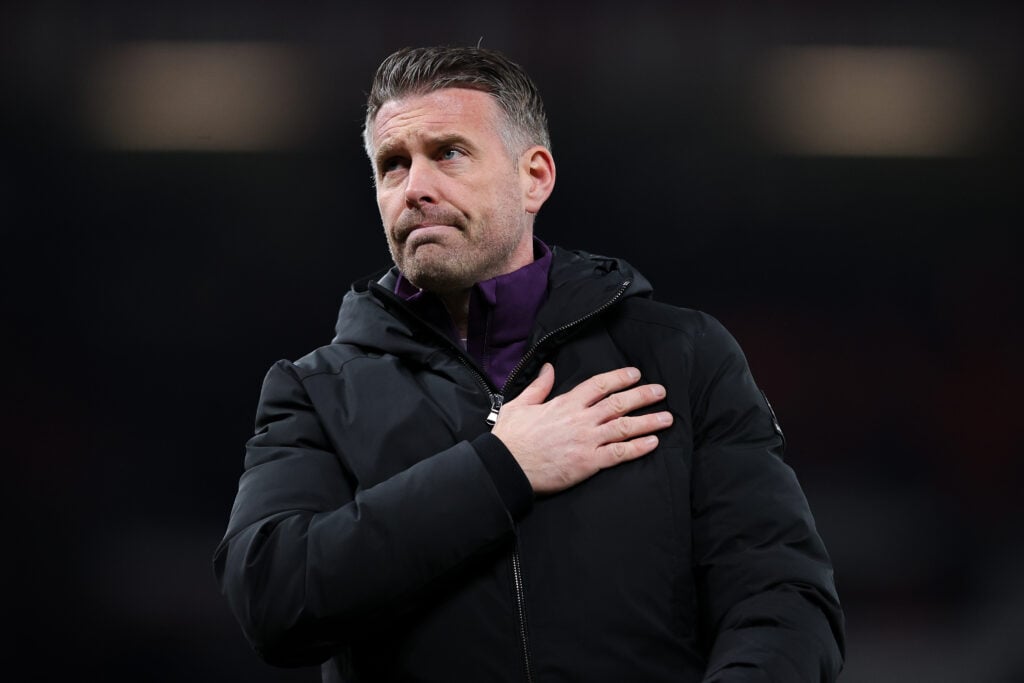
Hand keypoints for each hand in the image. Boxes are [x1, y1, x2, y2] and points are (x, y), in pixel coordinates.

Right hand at [492, 363, 672, 493]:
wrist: (506, 466)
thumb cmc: (511, 438)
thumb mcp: (520, 404)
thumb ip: (538, 386)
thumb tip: (548, 367)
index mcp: (565, 403)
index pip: (599, 385)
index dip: (620, 378)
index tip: (635, 374)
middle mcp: (580, 419)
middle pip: (619, 402)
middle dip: (643, 395)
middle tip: (660, 392)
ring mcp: (587, 440)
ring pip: (625, 426)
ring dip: (649, 421)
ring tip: (667, 417)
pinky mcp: (588, 463)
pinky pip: (620, 453)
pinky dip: (638, 447)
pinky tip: (653, 443)